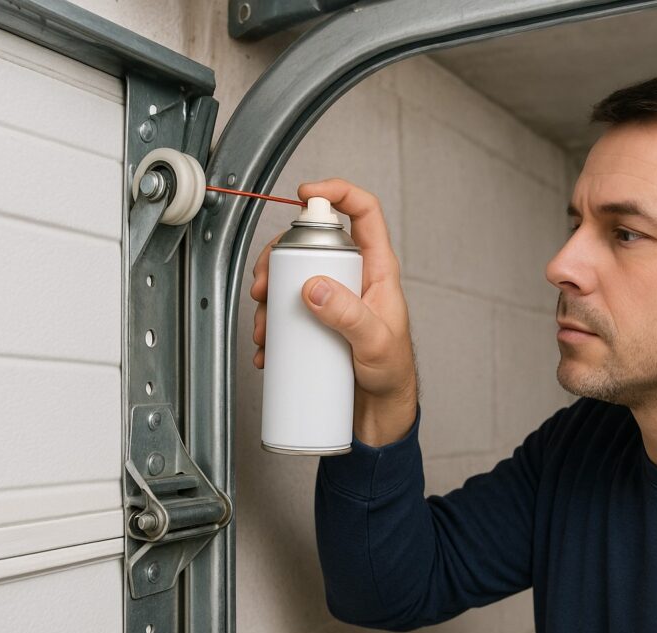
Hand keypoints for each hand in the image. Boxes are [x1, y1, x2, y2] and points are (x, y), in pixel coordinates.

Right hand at [250, 178, 417, 445]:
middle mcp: (353, 278)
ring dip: (268, 297)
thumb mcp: (374, 343)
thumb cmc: (392, 375)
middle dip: (280, 258)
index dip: (339, 193)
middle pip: (312, 243)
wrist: (379, 414)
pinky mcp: (316, 323)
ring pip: (293, 277)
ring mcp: (333, 300)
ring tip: (265, 328)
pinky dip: (270, 323)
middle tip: (263, 286)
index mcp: (377, 270)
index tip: (307, 194)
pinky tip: (266, 344)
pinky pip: (287, 311)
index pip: (364, 213)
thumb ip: (348, 315)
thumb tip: (314, 286)